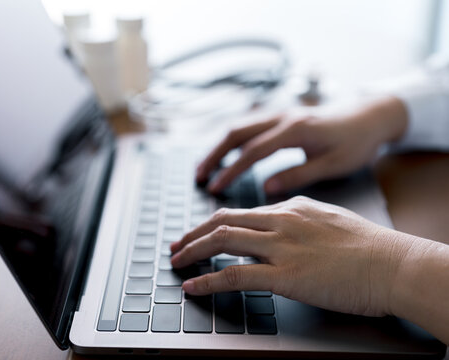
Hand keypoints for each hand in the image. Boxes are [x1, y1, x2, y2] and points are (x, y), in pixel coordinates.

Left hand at [170, 196, 413, 316]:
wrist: (394, 265)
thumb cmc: (370, 247)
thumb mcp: (329, 220)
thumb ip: (299, 221)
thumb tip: (278, 226)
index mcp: (291, 208)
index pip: (241, 212)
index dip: (213, 224)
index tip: (199, 233)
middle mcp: (281, 221)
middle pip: (222, 221)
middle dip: (193, 234)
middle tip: (176, 245)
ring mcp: (282, 247)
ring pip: (222, 241)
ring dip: (192, 252)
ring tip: (175, 262)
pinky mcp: (286, 275)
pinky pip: (234, 275)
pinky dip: (208, 280)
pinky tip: (193, 286)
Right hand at [196, 97, 407, 193]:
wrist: (372, 115)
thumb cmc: (357, 142)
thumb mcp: (333, 164)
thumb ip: (298, 175)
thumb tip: (266, 188)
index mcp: (296, 130)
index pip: (253, 152)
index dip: (231, 171)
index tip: (214, 187)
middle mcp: (283, 117)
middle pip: (237, 133)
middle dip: (214, 154)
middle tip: (198, 176)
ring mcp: (280, 113)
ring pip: (240, 127)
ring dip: (219, 146)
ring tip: (204, 167)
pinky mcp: (281, 116)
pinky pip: (249, 126)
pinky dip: (232, 141)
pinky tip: (225, 154)